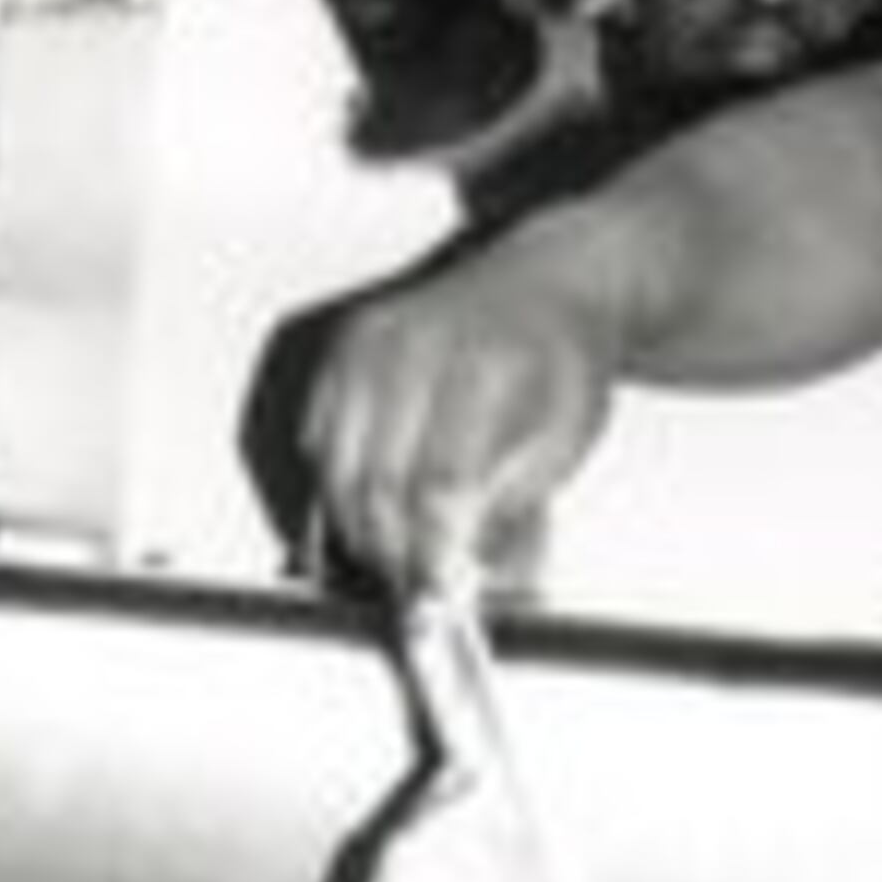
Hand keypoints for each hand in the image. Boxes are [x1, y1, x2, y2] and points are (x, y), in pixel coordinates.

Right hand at [302, 255, 619, 591]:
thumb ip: (514, 514)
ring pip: (335, 470)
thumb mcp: (564, 446)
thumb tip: (472, 577)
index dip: (432, 552)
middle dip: (393, 551)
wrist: (545, 287)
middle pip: (375, 483)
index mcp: (482, 369)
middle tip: (417, 585)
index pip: (437, 486)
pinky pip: (317, 440)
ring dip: (360, 526)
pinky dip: (338, 485)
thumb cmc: (559, 360)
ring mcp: (370, 346)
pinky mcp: (342, 351)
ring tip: (400, 550)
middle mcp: (414, 349)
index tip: (438, 594)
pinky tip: (377, 501)